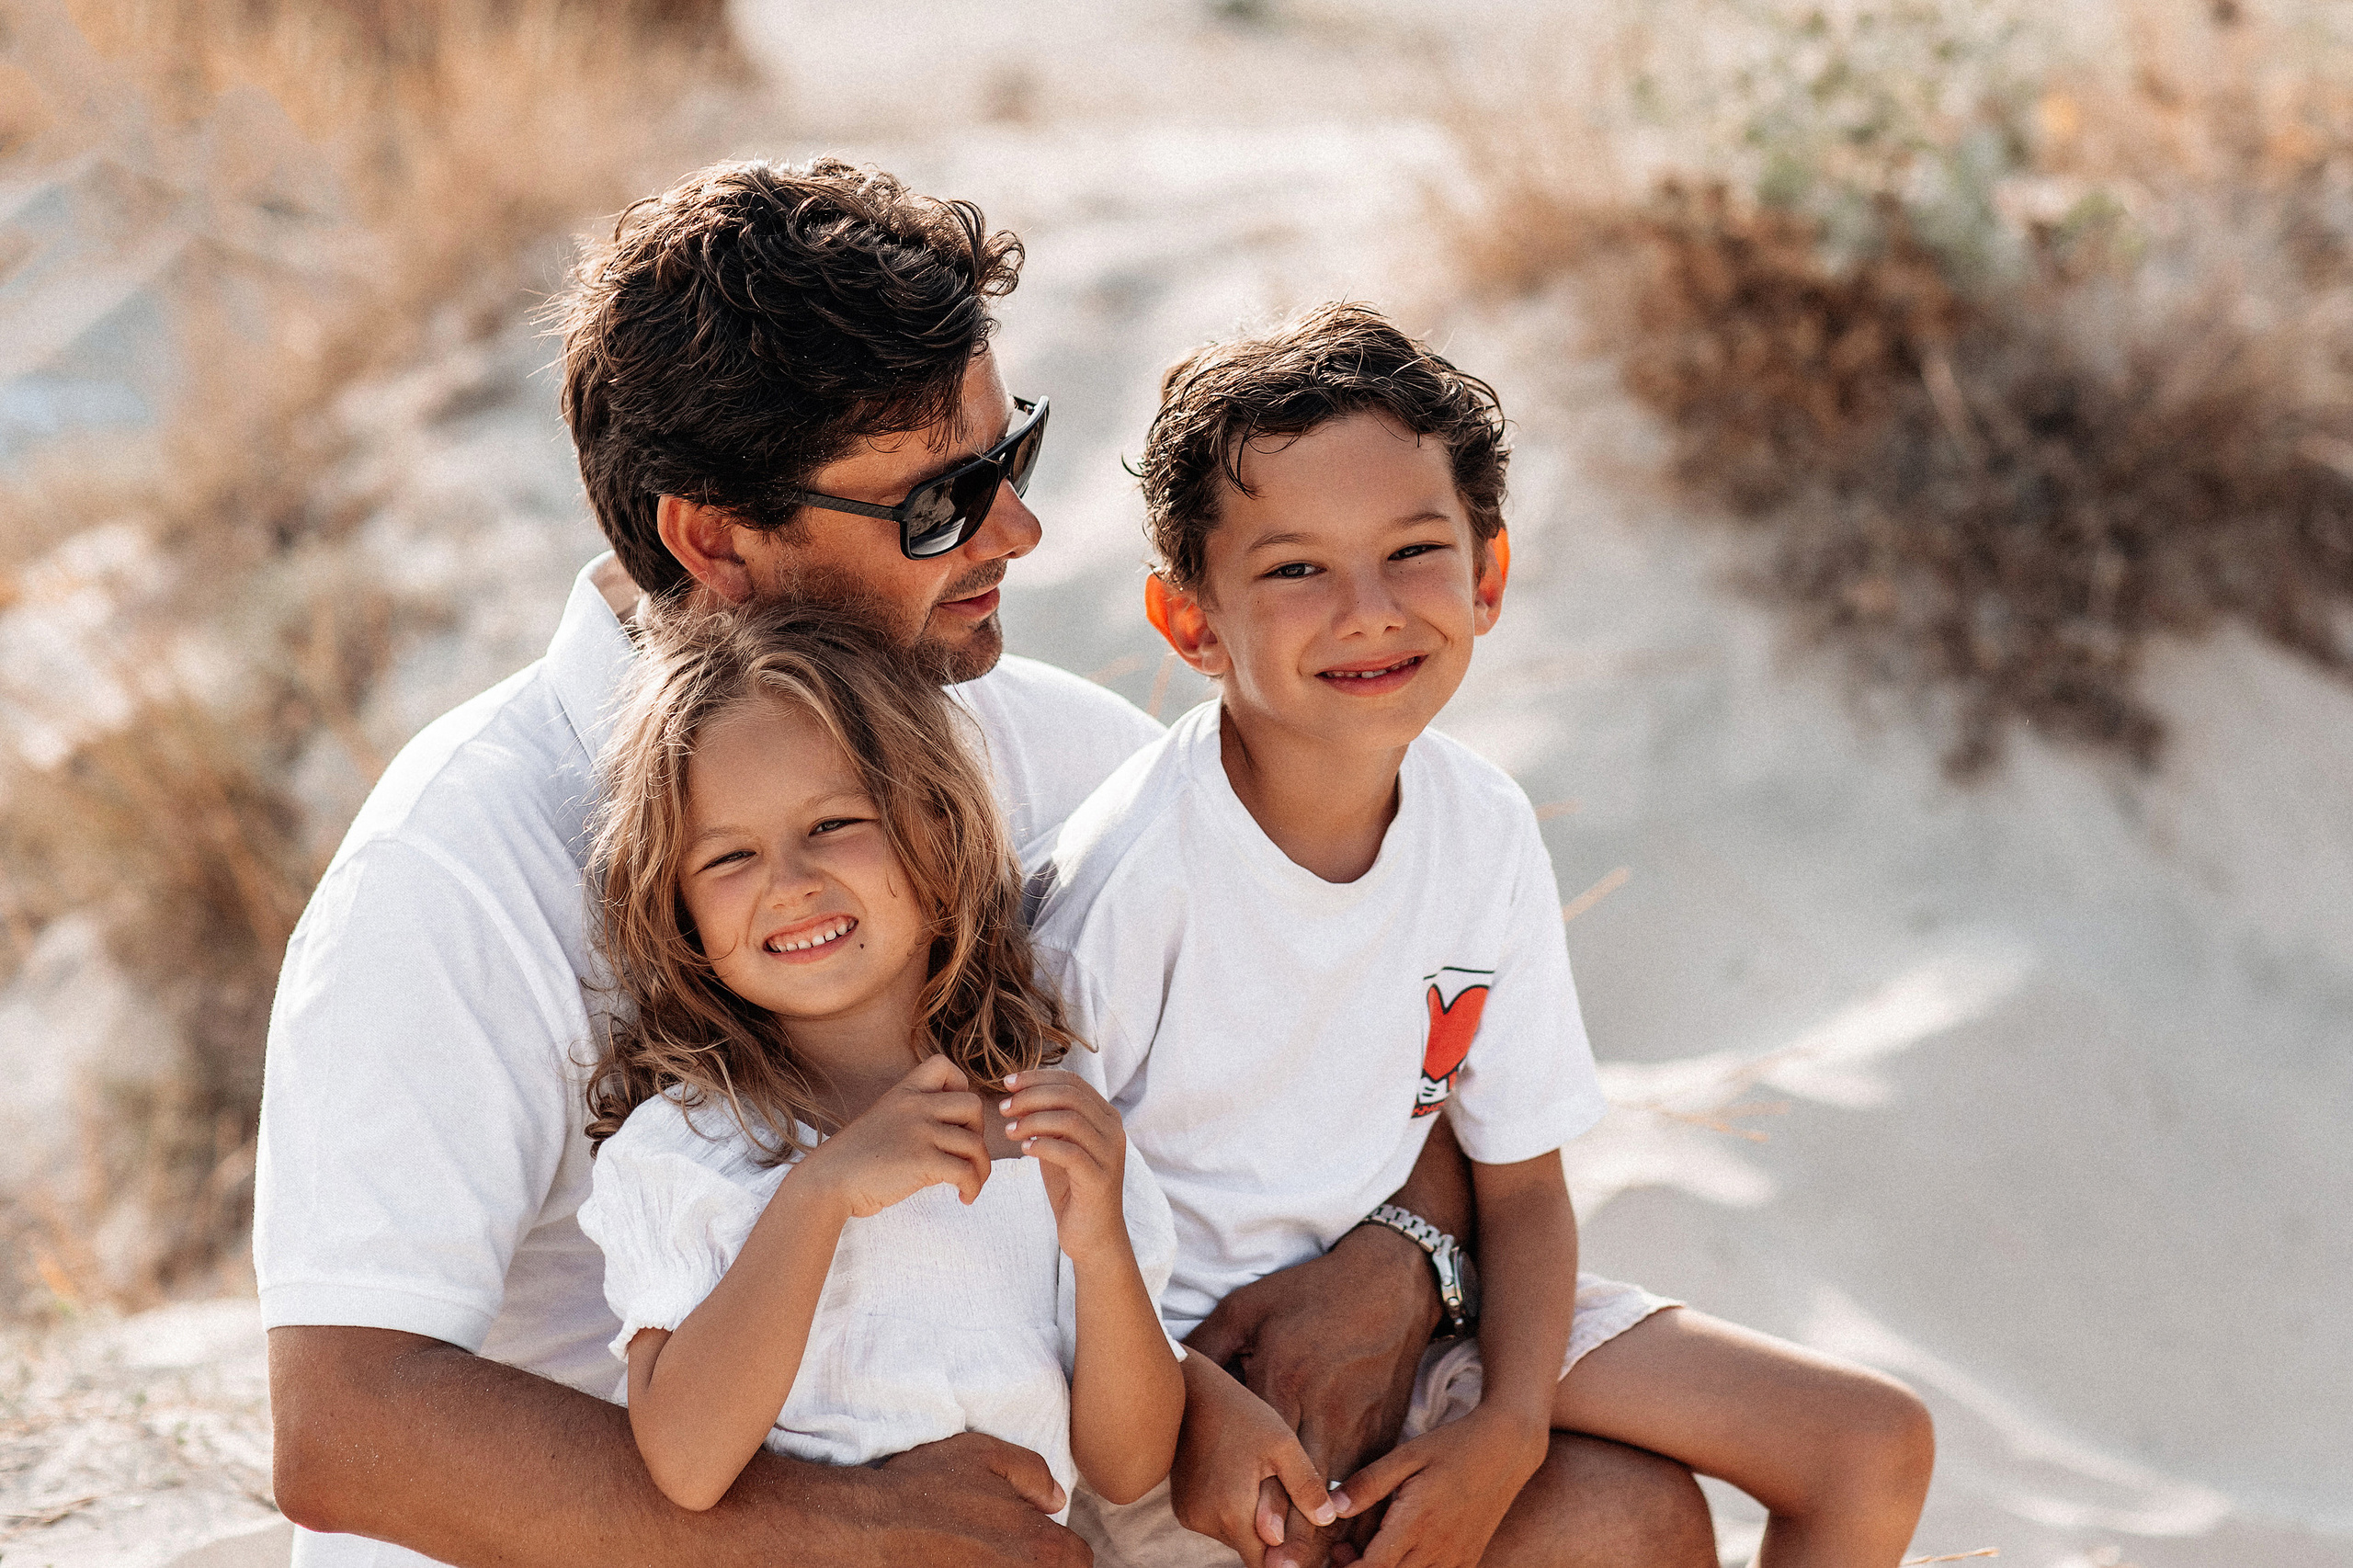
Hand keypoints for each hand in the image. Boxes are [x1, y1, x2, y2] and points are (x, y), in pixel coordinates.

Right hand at [795, 1055, 990, 1218]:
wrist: (828, 1180)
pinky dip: (972, 1187)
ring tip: (971, 1185)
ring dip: (981, 1169)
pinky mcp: (922, 1161)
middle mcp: (914, 1106)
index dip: (960, 1086)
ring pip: (975, 1144)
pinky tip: (964, 1197)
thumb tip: (954, 1130)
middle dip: (979, 1131)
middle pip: (974, 1105)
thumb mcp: (885, 1119)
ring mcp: (919, 1132)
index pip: (944, 1065)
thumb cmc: (856, 1158)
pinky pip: (965, 1171)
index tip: (953, 1116)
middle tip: (964, 1153)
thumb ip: (914, 1116)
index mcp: (903, 1092)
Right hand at [864, 1430, 1090, 1566]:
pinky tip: (957, 1561)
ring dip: (1005, 1566)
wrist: (867, 1530)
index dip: (1060, 1546)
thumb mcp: (983, 1454)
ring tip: (978, 1555)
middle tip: (1003, 1546)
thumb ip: (1032, 1472)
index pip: (1078, 1560)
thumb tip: (1055, 1498)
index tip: (1036, 1537)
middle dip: (1035, 1561)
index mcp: (1040, 1547)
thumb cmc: (924, 1489)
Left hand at [999, 1068, 1126, 1262]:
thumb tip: (1019, 1095)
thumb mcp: (1060, 1147)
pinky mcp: (1100, 1179)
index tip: (1008, 1083)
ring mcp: (1110, 1155)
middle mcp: (1113, 1131)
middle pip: (1070, 1096)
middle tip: (1004, 1108)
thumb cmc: (1073, 1189)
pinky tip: (1024, 1149)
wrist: (1093, 1236)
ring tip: (1009, 1131)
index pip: (1072, 1082)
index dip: (1037, 1078)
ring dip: (1033, 1121)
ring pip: (1070, 1120)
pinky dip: (1043, 1145)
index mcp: (1106, 1117)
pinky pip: (1069, 1152)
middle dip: (1031, 1097)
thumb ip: (1049, 1121)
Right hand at [1168, 1357, 1339, 1567]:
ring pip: (1235, 1538)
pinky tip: (1238, 1478)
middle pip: (1251, 1550)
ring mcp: (1190, 1516)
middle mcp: (1206, 1521)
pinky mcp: (1182, 1509)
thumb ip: (1305, 1487)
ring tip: (1257, 1480)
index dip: (1286, 1556)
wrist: (1192, 1393)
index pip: (1265, 1563)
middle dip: (1271, 1534)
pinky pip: (1217, 1525)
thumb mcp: (1283, 1445)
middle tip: (1280, 1494)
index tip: (1299, 1540)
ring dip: (1251, 1522)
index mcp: (1233, 1511)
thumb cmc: (1241, 1415)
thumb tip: (1326, 1520)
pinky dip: (1232, 1512)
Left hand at [1185, 1225, 1439, 1566]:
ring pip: (1339, 1501)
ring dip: (1320, 1536)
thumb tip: (1170, 1369)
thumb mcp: (1250, 1307)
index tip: (1247, 1541)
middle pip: (1305, 1497)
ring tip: (1303, 1564)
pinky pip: (1367, 1486)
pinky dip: (1351, 1513)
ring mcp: (1358, 1426)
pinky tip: (1337, 1534)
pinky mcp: (1385, 1430)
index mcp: (1282, 1385)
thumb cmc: (1312, 1292)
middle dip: (1289, 1540)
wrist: (1390, 1280)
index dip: (1257, 1510)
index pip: (1266, 1464)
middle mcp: (1322, 1414)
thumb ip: (1209, 1344)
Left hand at [1330, 1409, 1548, 1567]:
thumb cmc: (1453, 1446)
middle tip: (1343, 1548)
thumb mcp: (1406, 1455)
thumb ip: (1368, 1484)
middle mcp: (1438, 1548)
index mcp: (1417, 1522)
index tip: (1333, 1554)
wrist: (1507, 1448)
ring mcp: (1456, 1558)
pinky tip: (1401, 1551)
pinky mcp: (1469, 1560)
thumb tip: (1333, 1508)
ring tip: (1371, 1549)